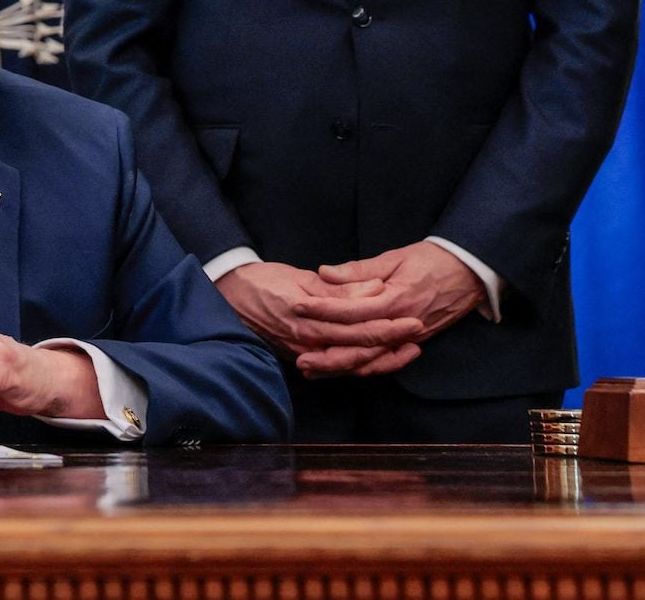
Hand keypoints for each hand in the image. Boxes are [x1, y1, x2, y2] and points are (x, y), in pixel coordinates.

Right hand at [216, 261, 424, 359]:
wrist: (226, 296)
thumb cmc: (261, 281)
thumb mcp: (300, 278)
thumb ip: (339, 288)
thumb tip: (374, 290)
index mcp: (309, 319)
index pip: (359, 327)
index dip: (389, 325)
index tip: (414, 319)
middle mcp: (308, 343)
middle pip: (360, 350)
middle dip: (392, 344)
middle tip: (418, 334)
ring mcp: (304, 354)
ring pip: (351, 365)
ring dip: (381, 360)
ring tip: (406, 350)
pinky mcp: (300, 357)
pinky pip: (337, 367)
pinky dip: (360, 365)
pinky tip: (376, 360)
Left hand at [289, 242, 483, 377]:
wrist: (469, 273)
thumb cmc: (430, 261)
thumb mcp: (393, 258)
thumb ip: (358, 270)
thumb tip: (324, 272)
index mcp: (395, 300)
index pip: (351, 310)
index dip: (322, 309)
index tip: (297, 307)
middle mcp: (402, 325)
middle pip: (360, 346)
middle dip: (328, 353)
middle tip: (298, 357)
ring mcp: (409, 338)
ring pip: (371, 360)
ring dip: (342, 367)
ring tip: (312, 370)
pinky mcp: (413, 343)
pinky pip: (384, 361)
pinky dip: (362, 368)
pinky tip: (340, 370)